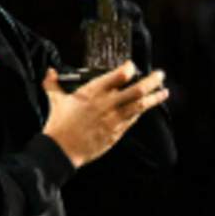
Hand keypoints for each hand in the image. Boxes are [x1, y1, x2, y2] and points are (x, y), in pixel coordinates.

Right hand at [41, 61, 168, 168]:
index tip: (132, 66)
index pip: (119, 75)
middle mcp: (107, 104)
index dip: (129, 68)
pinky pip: (133, 120)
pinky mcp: (116, 132)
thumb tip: (50, 72)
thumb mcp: (56, 100)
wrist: (62, 149)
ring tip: (164, 92)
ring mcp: (114, 119)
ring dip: (154, 98)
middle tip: (160, 75)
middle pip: (137, 89)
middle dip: (152, 81)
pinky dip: (141, 112)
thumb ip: (53, 83)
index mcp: (93, 92)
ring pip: (140, 106)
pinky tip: (146, 108)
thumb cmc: (59, 124)